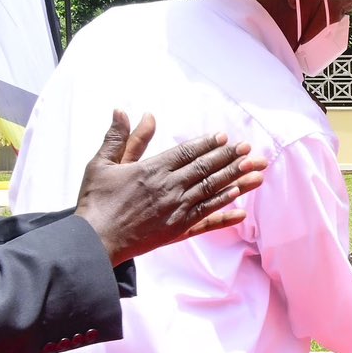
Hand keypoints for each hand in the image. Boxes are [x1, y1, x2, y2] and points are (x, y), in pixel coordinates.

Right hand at [73, 111, 267, 265]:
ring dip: (237, 182)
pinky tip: (242, 210)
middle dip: (230, 159)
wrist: (93, 242)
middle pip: (206, 170)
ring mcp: (176, 211)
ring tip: (258, 173)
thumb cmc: (95, 202)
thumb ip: (119, 138)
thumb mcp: (102, 164)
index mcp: (152, 170)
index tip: (226, 138)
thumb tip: (124, 110)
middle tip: (251, 150)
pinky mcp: (177, 231)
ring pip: (213, 193)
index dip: (208, 145)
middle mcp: (170, 189)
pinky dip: (225, 215)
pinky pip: (206, 221)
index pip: (187, 153)